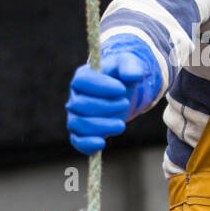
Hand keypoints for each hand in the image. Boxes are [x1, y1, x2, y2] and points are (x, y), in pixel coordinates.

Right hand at [65, 39, 161, 153]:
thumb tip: (134, 75)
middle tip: (125, 104)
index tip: (121, 89)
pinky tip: (102, 143)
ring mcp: (76, 116)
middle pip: (81, 104)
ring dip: (102, 126)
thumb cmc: (122, 78)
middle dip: (106, 106)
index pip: (83, 81)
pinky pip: (77, 141)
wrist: (122, 95)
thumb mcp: (129, 66)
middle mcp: (75, 97)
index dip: (101, 86)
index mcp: (82, 77)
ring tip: (121, 124)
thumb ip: (131, 67)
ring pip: (79, 124)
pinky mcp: (81, 133)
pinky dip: (87, 144)